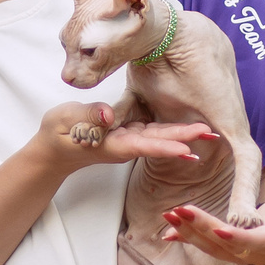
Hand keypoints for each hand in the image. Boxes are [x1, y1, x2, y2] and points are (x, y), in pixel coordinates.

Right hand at [32, 102, 212, 175]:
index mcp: (110, 144)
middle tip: (211, 133)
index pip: (141, 146)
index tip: (186, 149)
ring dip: (184, 135)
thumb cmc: (57, 134)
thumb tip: (108, 113)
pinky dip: (173, 131)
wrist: (53, 150)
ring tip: (209, 131)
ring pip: (159, 137)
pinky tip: (191, 131)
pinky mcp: (128, 133)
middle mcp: (124, 145)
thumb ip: (87, 116)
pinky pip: (153, 132)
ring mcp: (127, 140)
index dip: (164, 147)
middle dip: (184, 138)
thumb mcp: (65, 120)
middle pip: (158, 142)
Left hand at [161, 182, 264, 264]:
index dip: (237, 238)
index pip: (253, 243)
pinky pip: (202, 244)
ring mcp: (236, 253)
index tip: (221, 228)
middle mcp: (252, 253)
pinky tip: (166, 233)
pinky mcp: (223, 247)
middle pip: (224, 245)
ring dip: (188, 231)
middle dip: (202, 228)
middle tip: (182, 211)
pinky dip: (184, 237)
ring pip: (209, 245)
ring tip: (169, 215)